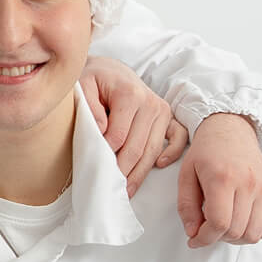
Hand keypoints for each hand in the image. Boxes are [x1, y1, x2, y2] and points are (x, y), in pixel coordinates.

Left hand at [81, 56, 187, 195]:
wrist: (111, 70)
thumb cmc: (94, 80)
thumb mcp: (83, 85)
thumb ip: (89, 106)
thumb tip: (101, 130)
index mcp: (130, 94)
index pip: (118, 135)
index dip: (106, 154)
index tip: (96, 168)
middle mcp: (150, 103)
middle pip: (138, 147)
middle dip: (123, 170)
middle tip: (110, 190)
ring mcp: (162, 111)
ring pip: (153, 149)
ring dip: (140, 172)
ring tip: (126, 190)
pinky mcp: (168, 117)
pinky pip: (178, 137)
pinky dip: (172, 152)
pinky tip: (159, 165)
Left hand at [177, 113, 261, 246]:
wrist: (231, 130)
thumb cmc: (207, 151)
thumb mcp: (186, 174)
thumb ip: (186, 206)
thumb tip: (192, 232)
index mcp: (223, 178)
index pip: (219, 222)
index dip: (204, 238)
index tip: (194, 240)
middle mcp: (247, 184)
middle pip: (236, 231)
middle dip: (216, 238)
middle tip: (205, 231)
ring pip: (254, 233)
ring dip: (235, 239)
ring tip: (221, 228)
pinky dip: (252, 233)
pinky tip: (237, 224)